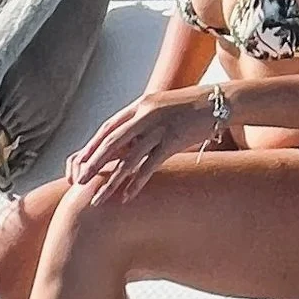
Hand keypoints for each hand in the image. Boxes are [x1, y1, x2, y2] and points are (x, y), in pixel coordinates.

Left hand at [67, 86, 217, 204]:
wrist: (219, 101)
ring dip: (111, 180)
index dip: (93, 146)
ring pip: (129, 158)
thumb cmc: (192, 105)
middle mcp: (146, 114)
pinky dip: (137, 182)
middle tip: (79, 182)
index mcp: (141, 105)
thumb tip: (129, 135)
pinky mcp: (174, 140)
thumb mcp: (162, 105)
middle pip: (112, 142)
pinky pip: (150, 165)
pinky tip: (127, 197)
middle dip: (94, 164)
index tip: (80, 162)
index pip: (109, 127)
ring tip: (98, 197)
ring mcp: (159, 128)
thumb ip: (144, 117)